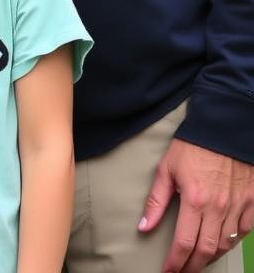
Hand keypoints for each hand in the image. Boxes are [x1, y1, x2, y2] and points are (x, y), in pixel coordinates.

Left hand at [139, 138, 253, 271]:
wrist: (223, 129)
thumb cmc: (192, 147)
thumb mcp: (166, 169)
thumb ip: (156, 201)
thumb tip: (144, 226)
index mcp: (195, 200)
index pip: (184, 242)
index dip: (175, 262)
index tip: (168, 271)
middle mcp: (219, 208)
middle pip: (207, 250)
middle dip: (193, 266)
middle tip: (182, 271)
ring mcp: (238, 207)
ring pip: (226, 245)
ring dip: (211, 257)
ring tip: (197, 261)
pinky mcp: (252, 203)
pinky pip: (244, 233)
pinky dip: (232, 242)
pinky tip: (220, 243)